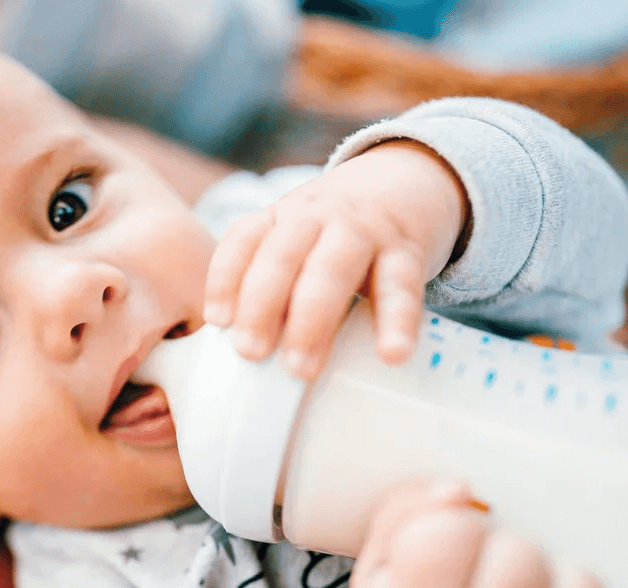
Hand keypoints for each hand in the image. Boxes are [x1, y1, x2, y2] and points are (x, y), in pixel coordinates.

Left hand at [203, 140, 467, 378]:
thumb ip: (275, 279)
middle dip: (262, 306)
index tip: (218, 320)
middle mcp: (318, 216)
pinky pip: (399, 288)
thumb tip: (246, 353)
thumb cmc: (339, 229)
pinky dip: (396, 322)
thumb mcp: (300, 236)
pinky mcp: (407, 251)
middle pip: (282, 256)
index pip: (245, 238)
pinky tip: (392, 354)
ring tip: (302, 369)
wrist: (409, 178)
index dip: (226, 277)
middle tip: (250, 353)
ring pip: (332, 269)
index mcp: (283, 215)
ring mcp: (363, 230)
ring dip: (312, 320)